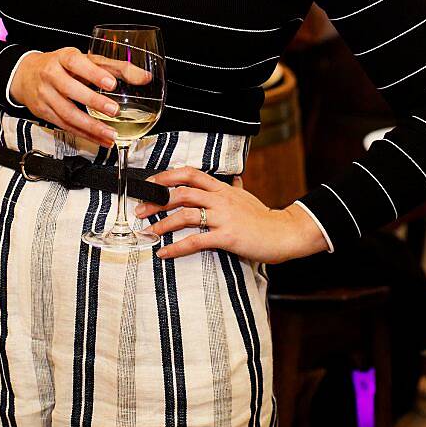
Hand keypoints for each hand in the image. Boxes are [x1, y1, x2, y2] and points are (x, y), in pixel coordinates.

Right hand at [9, 47, 121, 144]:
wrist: (26, 75)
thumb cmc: (62, 65)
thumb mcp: (86, 60)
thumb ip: (116, 68)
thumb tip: (145, 78)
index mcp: (63, 57)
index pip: (76, 63)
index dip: (93, 73)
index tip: (110, 83)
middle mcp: (51, 75)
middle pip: (70, 89)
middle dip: (93, 102)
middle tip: (114, 110)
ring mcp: (45, 95)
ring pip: (67, 113)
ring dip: (90, 126)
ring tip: (111, 134)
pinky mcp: (44, 113)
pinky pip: (65, 126)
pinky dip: (85, 135)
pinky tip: (101, 140)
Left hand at [134, 166, 329, 261]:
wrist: (285, 233)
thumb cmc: (264, 218)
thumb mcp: (247, 197)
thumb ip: (236, 188)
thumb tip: (234, 178)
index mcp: (222, 188)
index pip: (190, 173)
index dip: (167, 176)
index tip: (150, 183)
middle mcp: (220, 199)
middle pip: (182, 192)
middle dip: (157, 200)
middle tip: (140, 209)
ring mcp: (224, 217)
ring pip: (185, 214)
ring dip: (162, 223)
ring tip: (147, 232)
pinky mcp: (228, 237)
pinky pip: (196, 241)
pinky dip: (176, 248)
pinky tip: (164, 253)